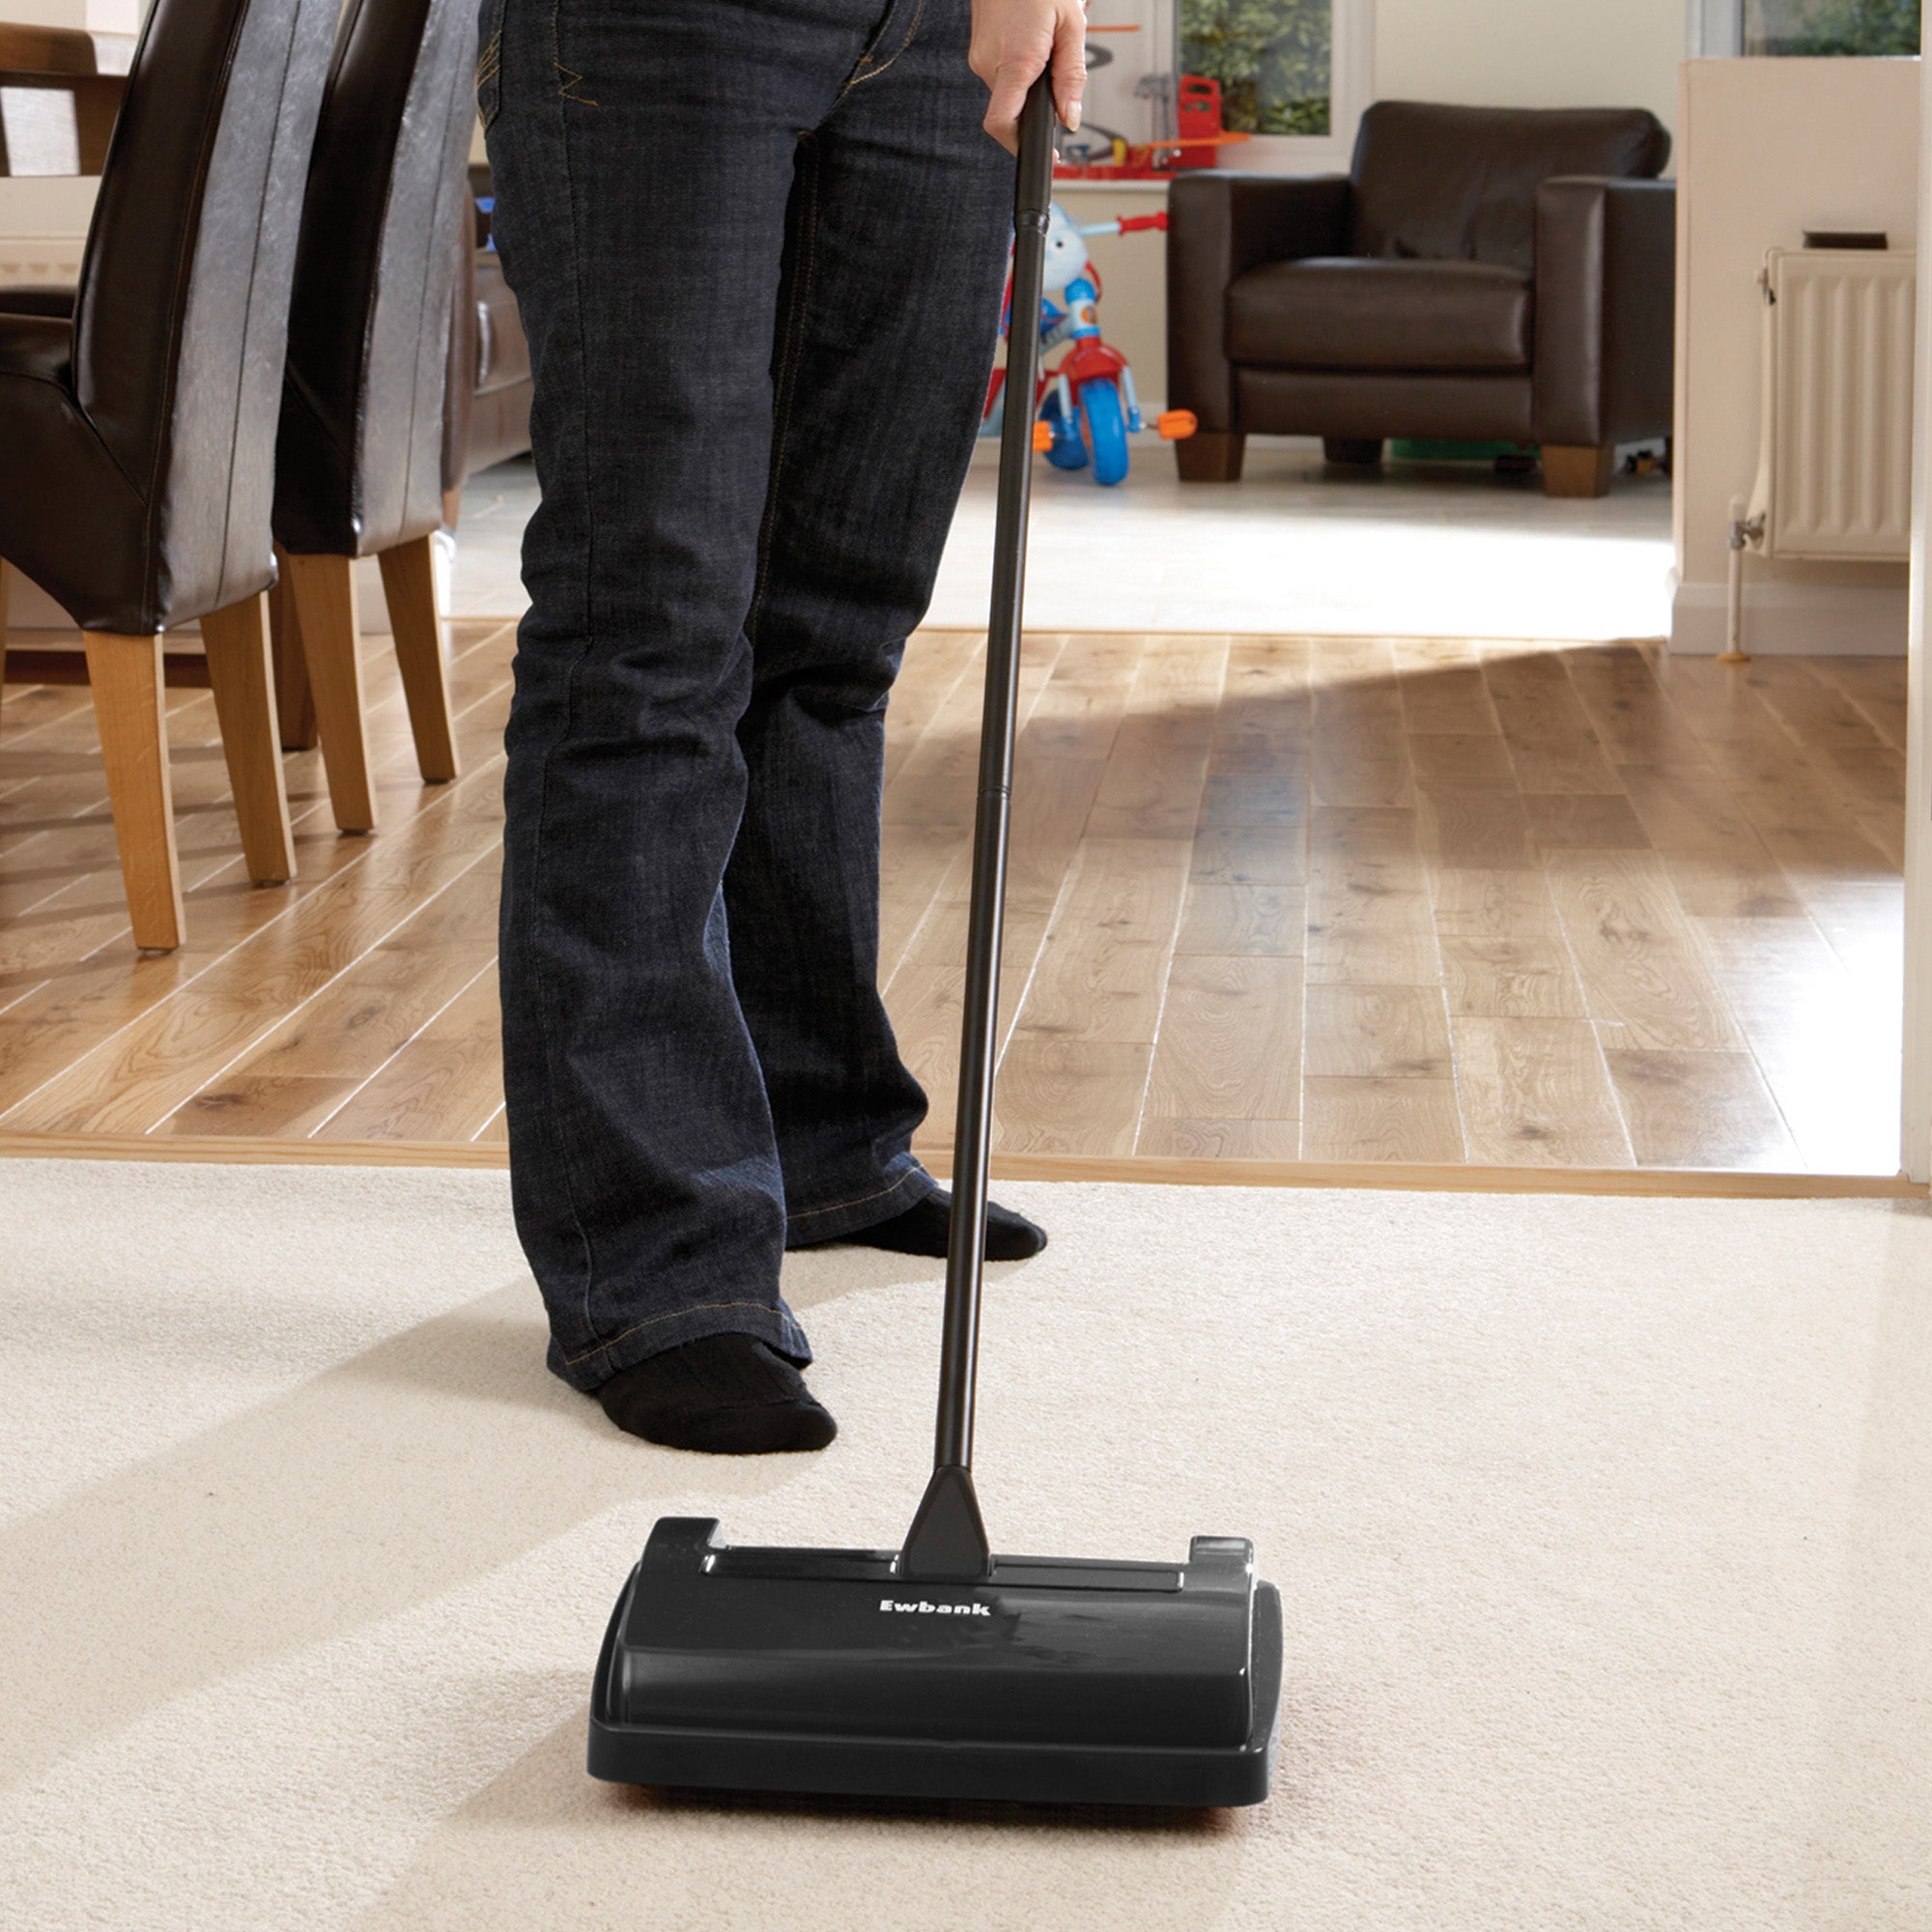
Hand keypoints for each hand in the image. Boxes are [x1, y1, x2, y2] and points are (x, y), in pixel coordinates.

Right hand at [970, 0, 1086, 152]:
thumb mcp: (1071, 25)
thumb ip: (1072, 76)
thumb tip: (1070, 118)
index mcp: (1015, 60)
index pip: (1002, 124)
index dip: (1022, 147)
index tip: (1044, 154)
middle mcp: (989, 64)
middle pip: (1011, 111)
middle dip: (1036, 109)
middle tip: (1058, 83)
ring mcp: (979, 58)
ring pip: (1008, 93)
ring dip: (1029, 87)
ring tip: (1046, 50)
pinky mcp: (978, 52)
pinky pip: (1001, 77)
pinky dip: (1019, 73)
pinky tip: (1032, 46)